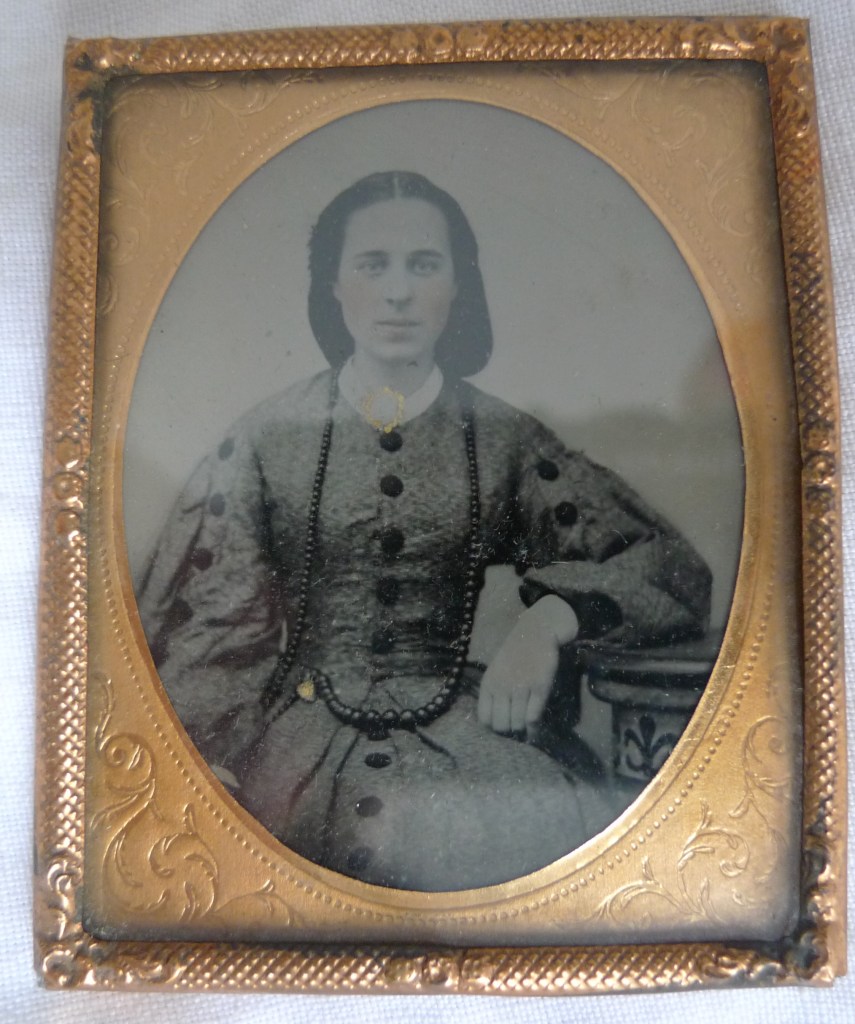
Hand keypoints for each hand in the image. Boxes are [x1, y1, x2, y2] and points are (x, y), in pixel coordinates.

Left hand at [477, 596, 578, 736]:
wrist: (536, 632)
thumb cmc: (515, 653)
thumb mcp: (495, 670)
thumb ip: (492, 693)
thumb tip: (493, 723)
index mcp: (488, 683)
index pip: (484, 719)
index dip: (494, 728)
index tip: (503, 727)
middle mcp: (501, 687)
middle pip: (501, 726)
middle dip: (510, 731)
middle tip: (517, 728)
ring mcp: (520, 687)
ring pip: (518, 724)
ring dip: (523, 730)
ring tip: (526, 728)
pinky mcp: (539, 687)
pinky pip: (533, 717)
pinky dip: (534, 728)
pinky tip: (535, 728)